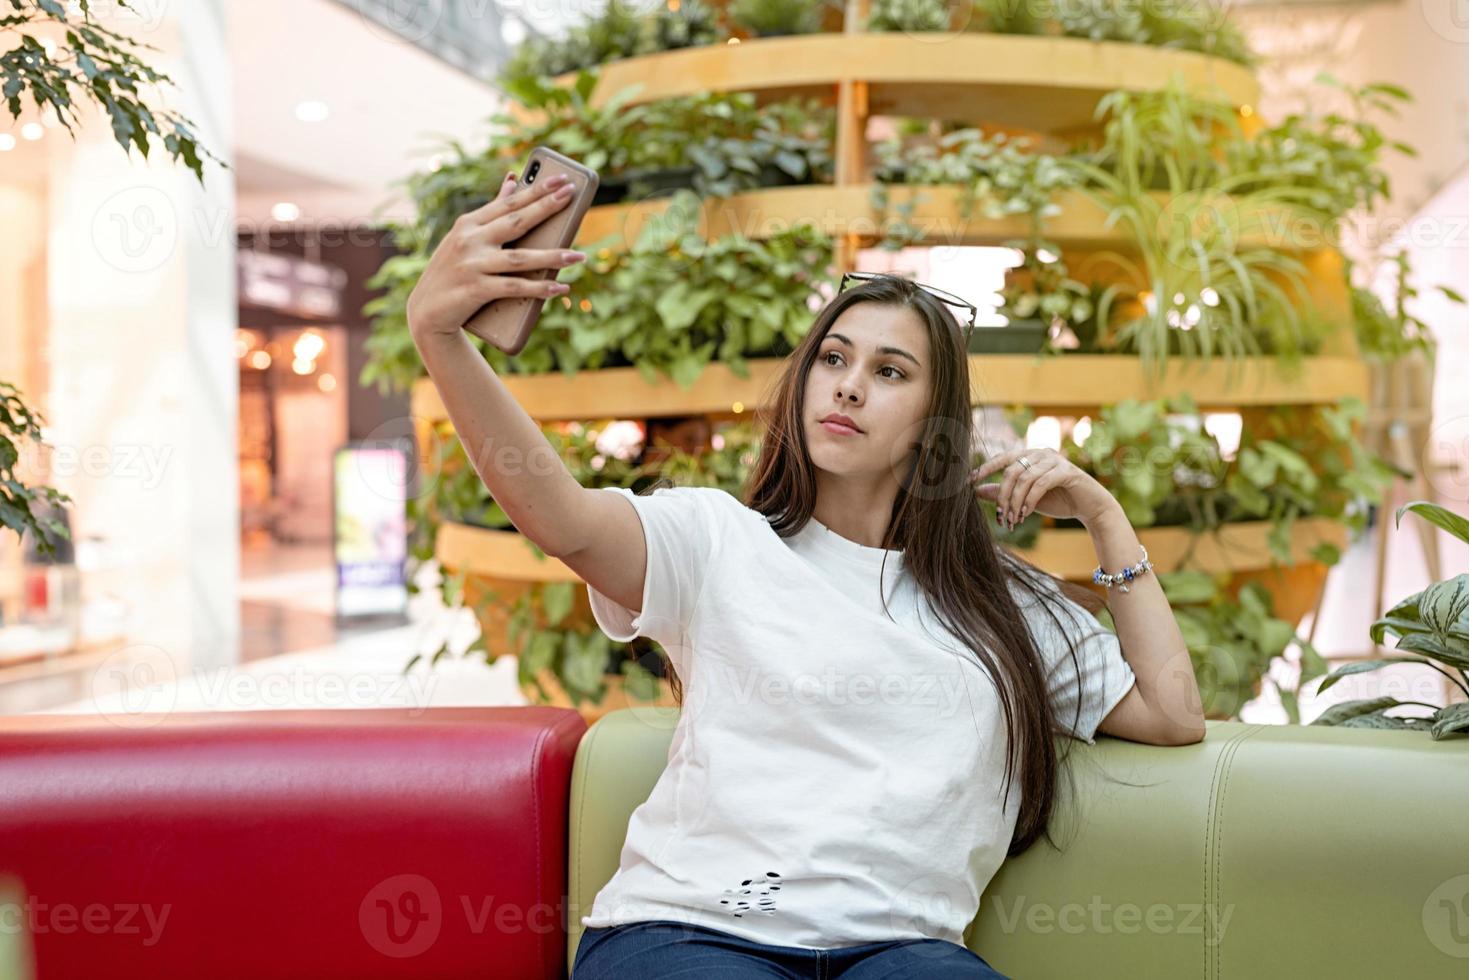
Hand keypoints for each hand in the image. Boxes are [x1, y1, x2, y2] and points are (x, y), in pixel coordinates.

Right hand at [406, 170, 586, 340]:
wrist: (426, 311)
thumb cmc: (452, 269)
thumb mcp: (465, 237)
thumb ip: (491, 211)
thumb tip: (511, 179)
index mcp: (469, 224)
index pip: (509, 203)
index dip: (537, 190)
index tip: (562, 179)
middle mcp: (469, 240)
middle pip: (516, 221)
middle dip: (546, 207)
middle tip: (572, 195)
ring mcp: (472, 265)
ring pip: (520, 258)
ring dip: (553, 257)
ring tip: (579, 257)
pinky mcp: (475, 290)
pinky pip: (514, 288)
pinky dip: (539, 288)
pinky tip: (560, 287)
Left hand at [968, 447, 1118, 530]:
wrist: (1090, 508)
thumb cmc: (1058, 501)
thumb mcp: (1025, 499)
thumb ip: (1005, 493)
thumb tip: (977, 491)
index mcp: (1030, 456)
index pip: (1002, 459)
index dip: (985, 469)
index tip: (967, 482)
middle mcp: (1041, 452)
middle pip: (1011, 470)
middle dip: (1003, 496)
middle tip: (1001, 517)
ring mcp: (1055, 460)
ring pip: (1024, 479)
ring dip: (1016, 502)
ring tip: (1014, 520)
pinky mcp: (1066, 471)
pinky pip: (1041, 484)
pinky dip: (1030, 500)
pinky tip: (1026, 514)